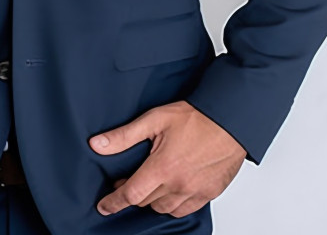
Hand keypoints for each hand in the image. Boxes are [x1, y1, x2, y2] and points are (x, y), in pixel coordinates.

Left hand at [89, 101, 244, 217]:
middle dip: (133, 194)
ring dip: (153, 200)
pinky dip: (173, 204)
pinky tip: (170, 190)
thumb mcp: (154, 119)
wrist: (229, 120)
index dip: (113, 202)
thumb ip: (124, 136)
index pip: (130, 194)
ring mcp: (195, 192)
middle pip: (146, 202)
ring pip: (164, 208)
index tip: (104, 206)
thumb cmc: (195, 117)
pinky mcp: (209, 194)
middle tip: (128, 180)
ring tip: (150, 184)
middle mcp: (178, 185)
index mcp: (162, 168)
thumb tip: (97, 144)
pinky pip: (185, 209)